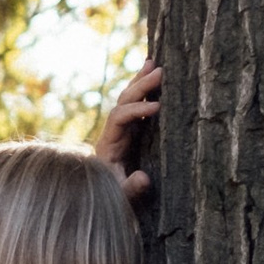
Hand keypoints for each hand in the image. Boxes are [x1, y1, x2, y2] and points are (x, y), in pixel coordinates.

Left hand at [94, 59, 161, 200]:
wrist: (103, 200)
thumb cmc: (113, 199)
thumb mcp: (121, 198)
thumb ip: (130, 189)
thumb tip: (143, 178)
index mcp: (108, 145)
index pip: (119, 118)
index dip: (136, 111)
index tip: (157, 107)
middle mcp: (112, 133)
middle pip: (123, 102)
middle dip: (140, 87)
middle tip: (160, 72)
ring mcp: (121, 131)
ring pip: (128, 100)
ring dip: (140, 82)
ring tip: (153, 63)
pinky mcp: (131, 133)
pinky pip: (135, 106)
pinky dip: (143, 91)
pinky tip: (151, 75)